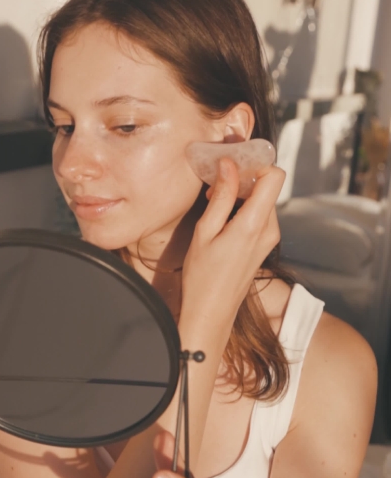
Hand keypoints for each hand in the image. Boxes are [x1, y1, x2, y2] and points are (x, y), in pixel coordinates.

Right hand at [180, 156, 284, 324]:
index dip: (255, 163)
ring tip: (214, 202)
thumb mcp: (205, 232)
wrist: (211, 313)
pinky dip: (243, 207)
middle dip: (244, 176)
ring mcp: (270, 238)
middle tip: (215, 184)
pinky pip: (260, 214)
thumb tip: (229, 164)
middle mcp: (269, 229)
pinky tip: (221, 218)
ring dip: (242, 193)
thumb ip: (221, 196)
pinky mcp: (265, 245)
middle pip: (268, 185)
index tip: (231, 164)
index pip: (274, 176)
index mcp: (254, 224)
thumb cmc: (202, 276)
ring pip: (264, 199)